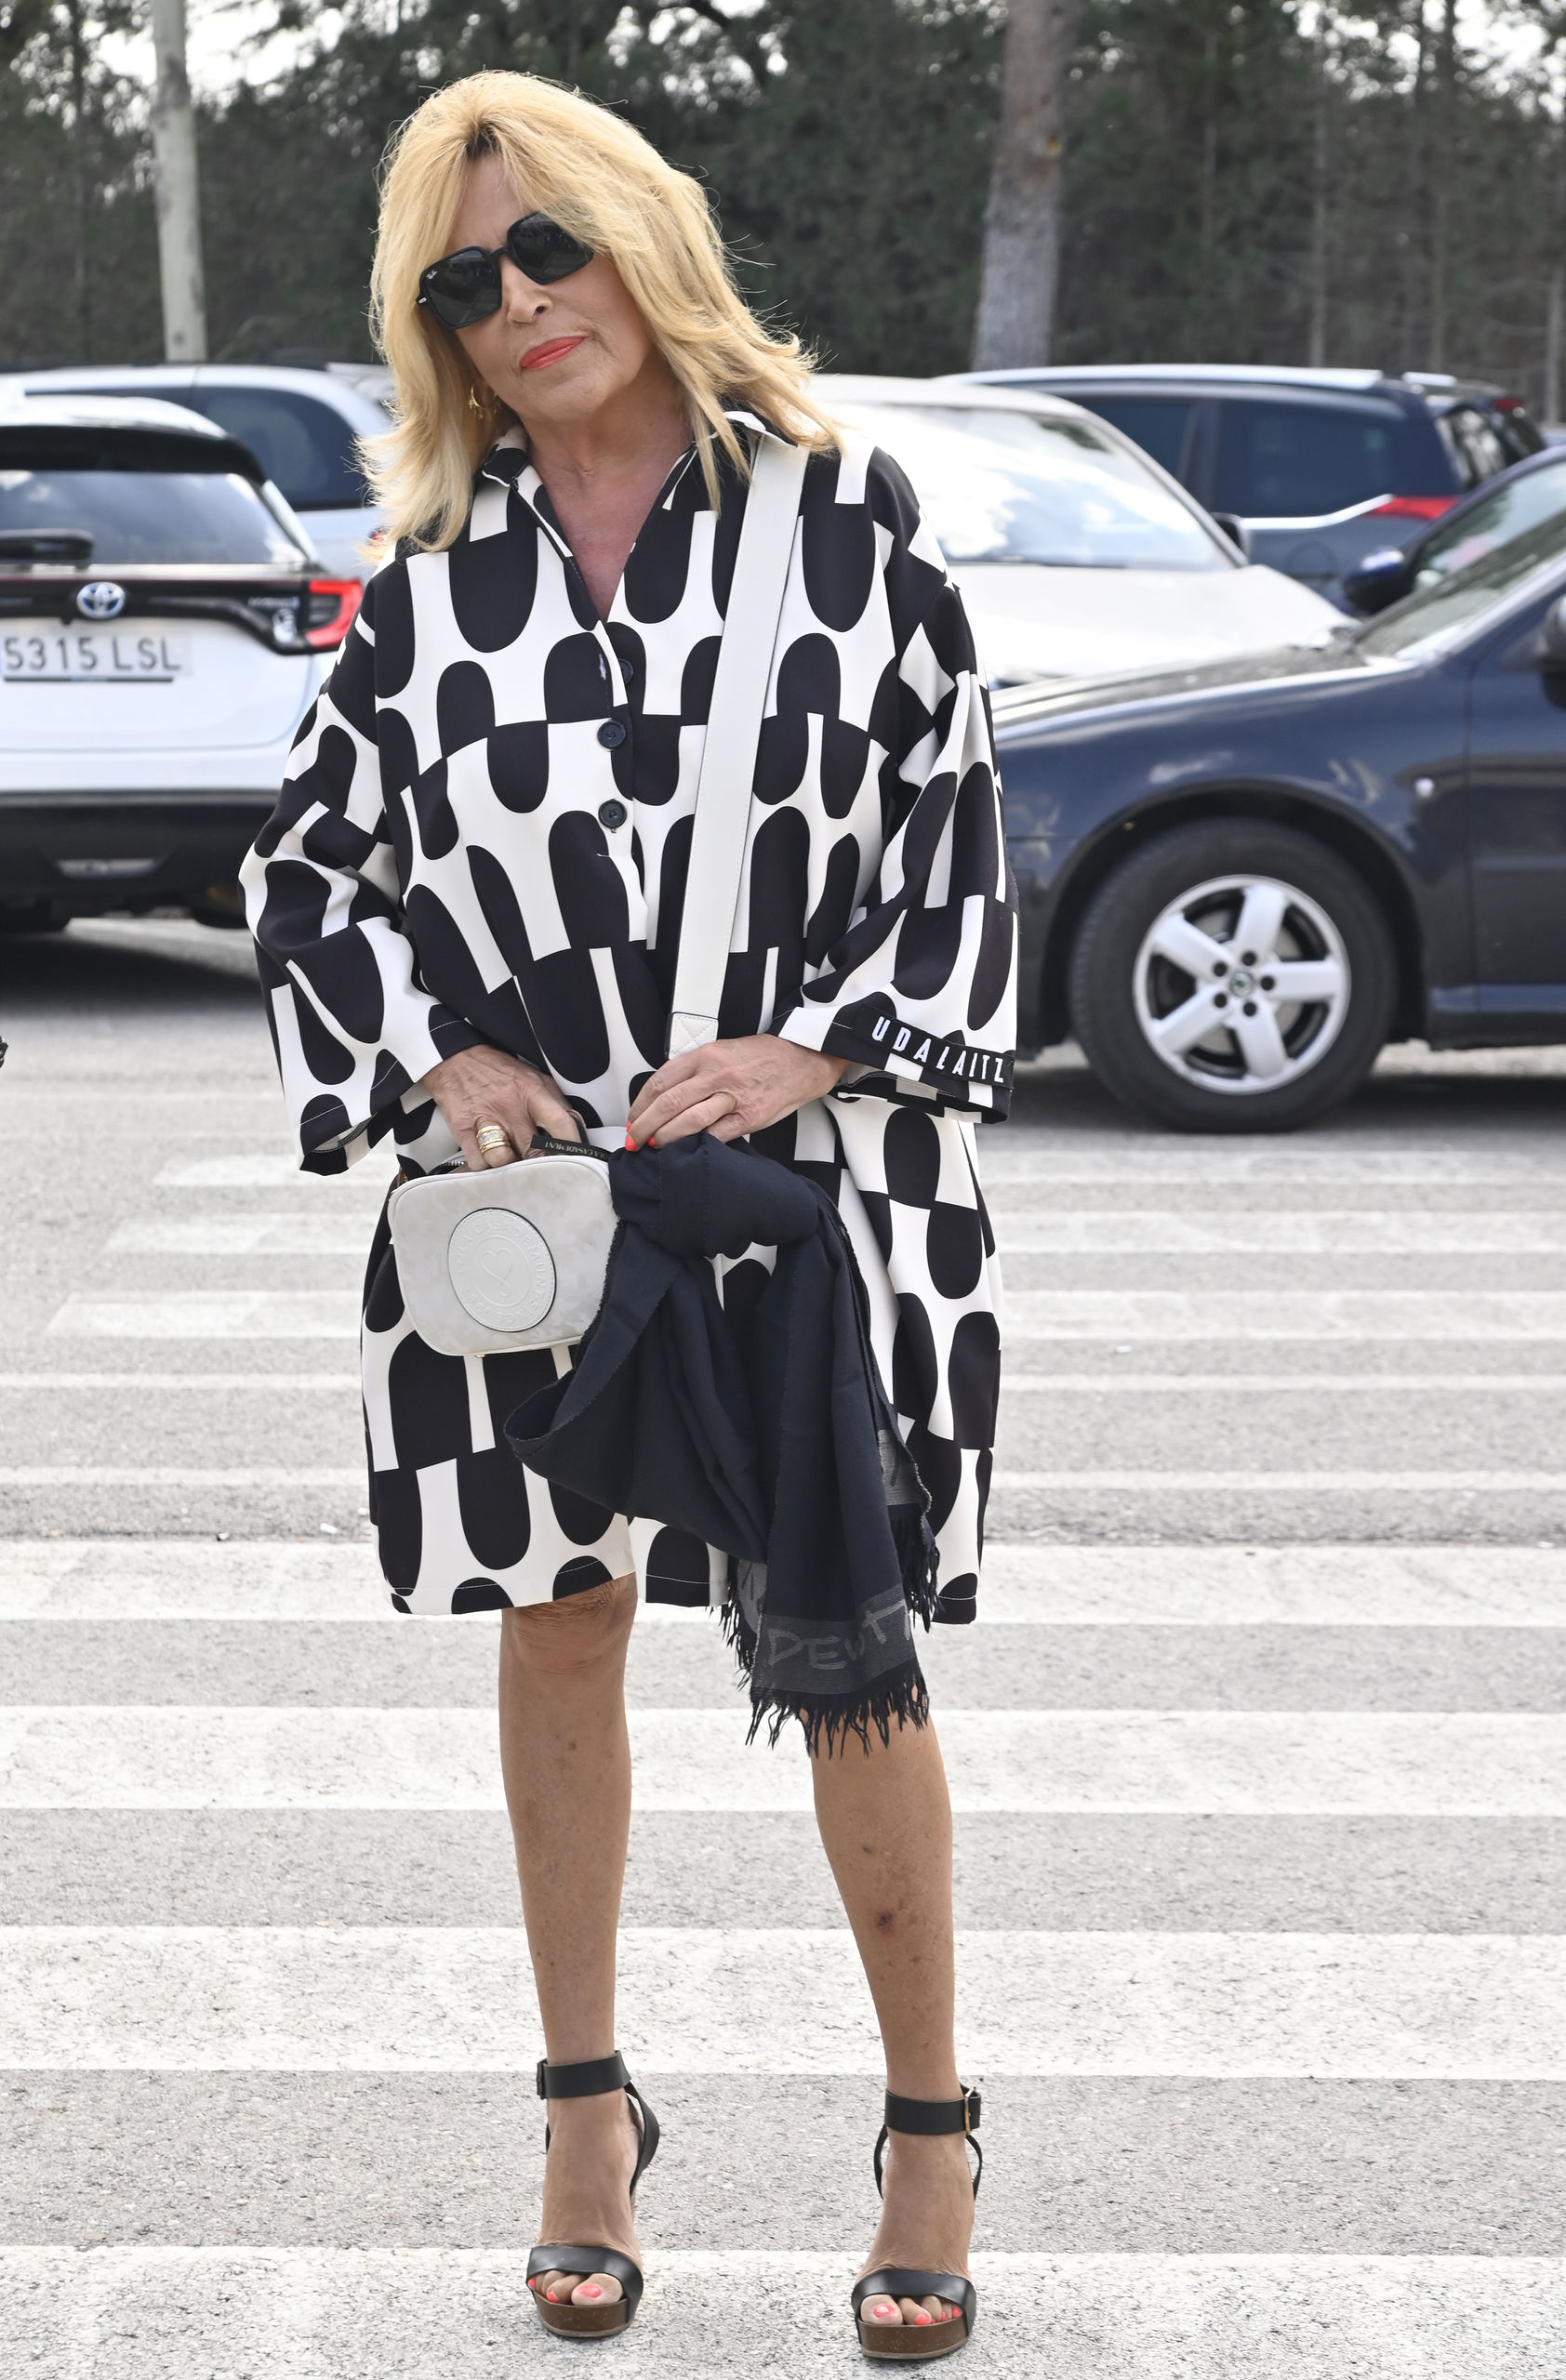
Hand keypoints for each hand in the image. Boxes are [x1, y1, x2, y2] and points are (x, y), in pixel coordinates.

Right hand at [420, 1045, 582, 1168]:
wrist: (455, 1057)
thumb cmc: (497, 1070)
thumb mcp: (533, 1076)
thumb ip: (554, 1102)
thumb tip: (575, 1128)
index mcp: (531, 1090)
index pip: (561, 1123)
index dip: (572, 1146)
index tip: (577, 1159)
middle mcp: (509, 1105)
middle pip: (533, 1150)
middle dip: (540, 1163)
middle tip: (542, 1166)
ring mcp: (485, 1117)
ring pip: (503, 1159)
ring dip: (509, 1165)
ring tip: (511, 1159)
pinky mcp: (463, 1128)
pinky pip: (479, 1161)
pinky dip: (485, 1166)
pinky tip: (489, 1157)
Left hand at [626, 1035, 847, 1147]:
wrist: (801, 1060)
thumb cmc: (761, 1057)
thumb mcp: (722, 1051)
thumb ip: (694, 1070)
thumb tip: (664, 1098)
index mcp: (705, 1056)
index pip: (661, 1081)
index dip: (640, 1104)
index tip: (632, 1119)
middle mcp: (716, 1074)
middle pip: (668, 1103)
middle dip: (644, 1126)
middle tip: (634, 1140)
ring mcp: (733, 1096)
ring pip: (689, 1120)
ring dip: (666, 1138)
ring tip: (654, 1147)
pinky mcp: (749, 1117)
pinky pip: (717, 1135)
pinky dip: (699, 1144)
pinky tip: (687, 1151)